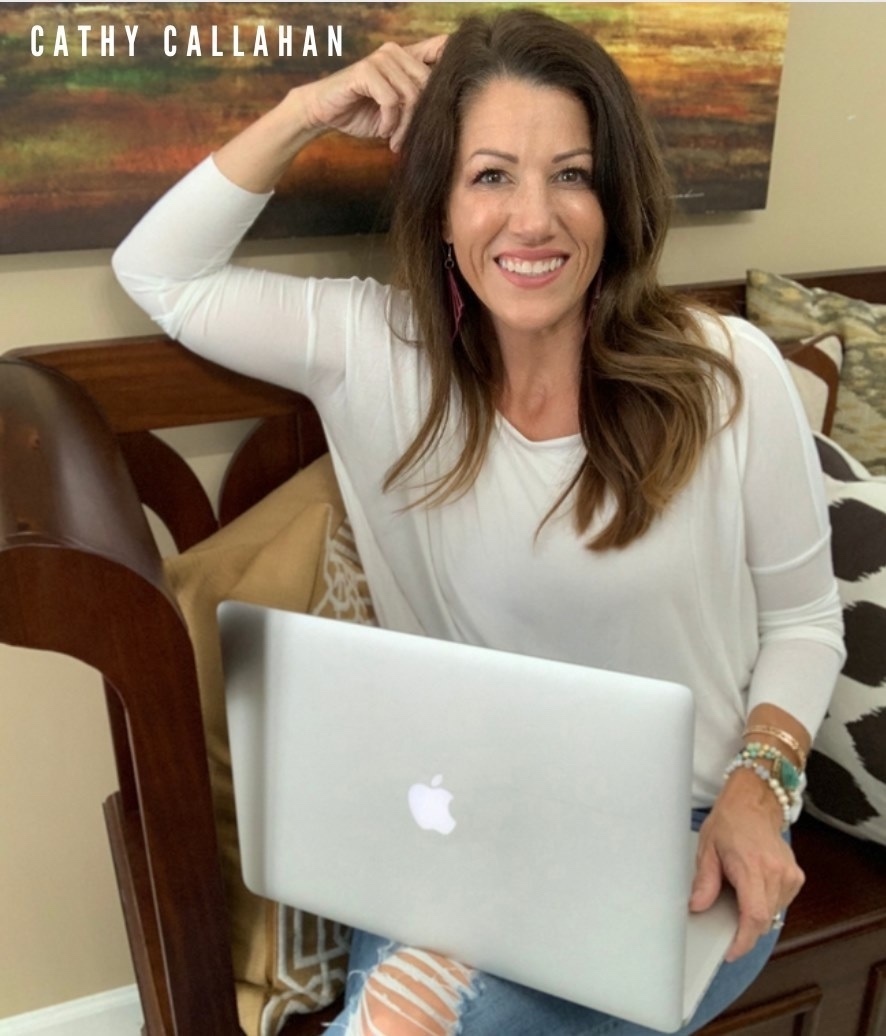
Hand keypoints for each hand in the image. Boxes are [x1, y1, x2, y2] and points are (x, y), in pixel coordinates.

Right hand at [301, 36, 447, 150]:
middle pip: (428, 86)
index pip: (441, 49)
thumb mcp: (398, 110)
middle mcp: (396, 52)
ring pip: (411, 96)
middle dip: (420, 119)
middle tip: (406, 140)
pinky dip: (389, 122)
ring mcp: (381, 58)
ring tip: (395, 140)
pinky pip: (391, 100)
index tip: (455, 95)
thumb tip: (451, 111)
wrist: (325, 111)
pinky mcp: (366, 70)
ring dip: (404, 126)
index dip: (454, 64)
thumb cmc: (362, 111)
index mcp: (407, 57)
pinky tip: (383, 130)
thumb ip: (418, 103)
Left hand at [690, 769, 804, 960]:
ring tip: (738, 893)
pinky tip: (752, 888)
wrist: (753, 803)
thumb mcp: (707, 849)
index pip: (754, 916)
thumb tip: (697, 907)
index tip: (731, 952)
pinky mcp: (796, 877)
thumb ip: (704, 881)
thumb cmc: (729, 822)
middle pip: (764, 920)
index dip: (743, 940)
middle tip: (725, 921)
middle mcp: (776, 872)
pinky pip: (781, 903)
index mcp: (752, 866)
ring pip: (774, 914)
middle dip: (744, 929)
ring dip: (756, 915)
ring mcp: (790, 875)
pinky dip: (766, 904)